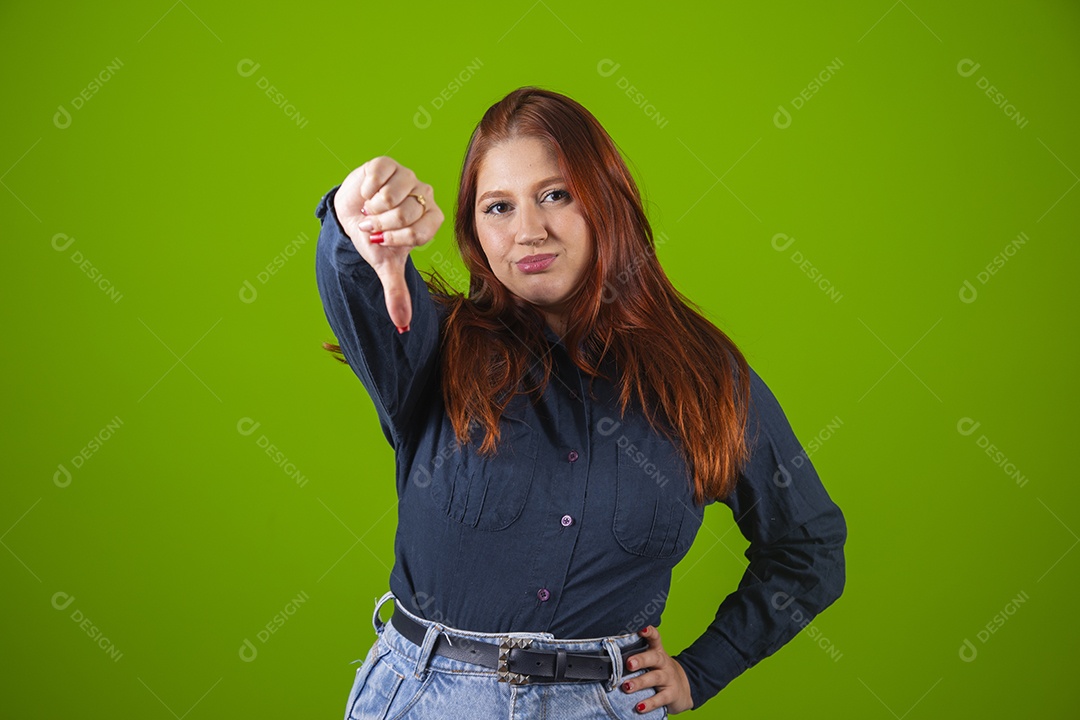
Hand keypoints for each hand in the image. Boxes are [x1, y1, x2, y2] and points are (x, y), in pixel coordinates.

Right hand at [334, 156, 444, 331]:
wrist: (350, 214)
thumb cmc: (374, 238)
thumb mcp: (385, 265)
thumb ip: (396, 292)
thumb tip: (403, 326)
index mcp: (430, 220)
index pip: (420, 231)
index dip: (396, 238)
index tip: (381, 241)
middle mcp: (424, 196)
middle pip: (406, 213)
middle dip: (381, 225)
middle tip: (371, 226)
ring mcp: (408, 177)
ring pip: (392, 195)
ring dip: (372, 207)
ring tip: (368, 210)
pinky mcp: (388, 164)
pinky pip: (379, 175)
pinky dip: (366, 189)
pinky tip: (365, 193)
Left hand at [621, 625, 693, 713]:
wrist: (682, 689)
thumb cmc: (658, 671)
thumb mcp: (650, 660)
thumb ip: (633, 656)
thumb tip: (606, 656)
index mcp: (657, 651)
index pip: (654, 637)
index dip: (649, 632)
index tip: (641, 628)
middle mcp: (663, 662)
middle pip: (654, 657)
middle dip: (641, 659)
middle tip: (628, 663)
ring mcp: (668, 678)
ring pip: (655, 678)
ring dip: (640, 682)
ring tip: (627, 687)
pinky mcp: (671, 694)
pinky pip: (660, 699)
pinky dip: (649, 703)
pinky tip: (639, 707)